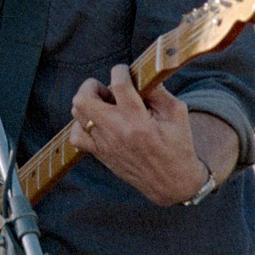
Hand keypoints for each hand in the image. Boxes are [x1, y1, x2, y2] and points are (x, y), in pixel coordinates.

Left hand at [67, 65, 213, 206]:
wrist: (171, 183)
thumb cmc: (177, 146)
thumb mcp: (177, 114)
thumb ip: (158, 91)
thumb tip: (140, 74)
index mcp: (138, 121)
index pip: (118, 85)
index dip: (120, 71)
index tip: (125, 71)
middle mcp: (116, 132)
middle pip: (84, 99)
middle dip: (93, 86)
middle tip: (108, 90)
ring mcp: (105, 145)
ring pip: (77, 113)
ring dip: (88, 102)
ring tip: (104, 105)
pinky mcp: (100, 154)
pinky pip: (76, 136)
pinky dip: (82, 124)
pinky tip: (97, 122)